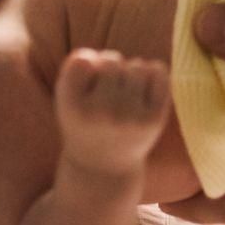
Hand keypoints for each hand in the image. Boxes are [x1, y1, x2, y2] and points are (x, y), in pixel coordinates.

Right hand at [54, 49, 169, 175]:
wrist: (105, 168)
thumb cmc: (85, 122)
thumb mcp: (66, 98)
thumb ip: (75, 67)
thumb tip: (104, 56)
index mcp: (72, 108)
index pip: (82, 61)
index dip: (87, 65)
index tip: (86, 84)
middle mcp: (101, 114)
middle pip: (111, 60)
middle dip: (110, 68)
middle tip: (107, 92)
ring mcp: (130, 118)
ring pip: (137, 65)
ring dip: (131, 72)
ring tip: (124, 94)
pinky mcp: (154, 119)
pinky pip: (159, 72)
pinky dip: (153, 74)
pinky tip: (143, 90)